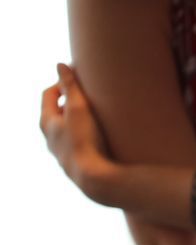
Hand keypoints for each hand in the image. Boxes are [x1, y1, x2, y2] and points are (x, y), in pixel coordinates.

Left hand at [39, 63, 115, 202]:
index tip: (77, 79)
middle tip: (86, 99)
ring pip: (65, 133)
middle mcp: (50, 140)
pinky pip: (76, 148)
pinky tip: (99, 142)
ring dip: (76, 124)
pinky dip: (84, 140)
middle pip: (55, 114)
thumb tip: (60, 65)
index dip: (61, 84)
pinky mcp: (75, 167)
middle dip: (69, 104)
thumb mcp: (79, 108)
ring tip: (94, 120)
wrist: (95, 179)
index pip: (48, 95)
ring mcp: (61, 155)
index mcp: (47, 123)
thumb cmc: (85, 141)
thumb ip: (70, 86)